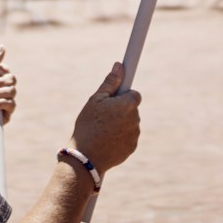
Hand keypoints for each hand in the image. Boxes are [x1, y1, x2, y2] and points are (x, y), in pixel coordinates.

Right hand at [69, 62, 140, 176]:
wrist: (87, 156)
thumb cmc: (89, 125)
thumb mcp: (95, 100)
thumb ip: (110, 83)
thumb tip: (119, 66)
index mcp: (127, 105)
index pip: (135, 94)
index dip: (124, 95)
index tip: (117, 97)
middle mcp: (135, 119)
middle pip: (132, 109)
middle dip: (121, 109)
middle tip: (104, 114)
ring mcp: (134, 135)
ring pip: (130, 123)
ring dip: (121, 123)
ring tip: (103, 128)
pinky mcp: (132, 148)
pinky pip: (128, 137)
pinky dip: (121, 136)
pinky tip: (107, 139)